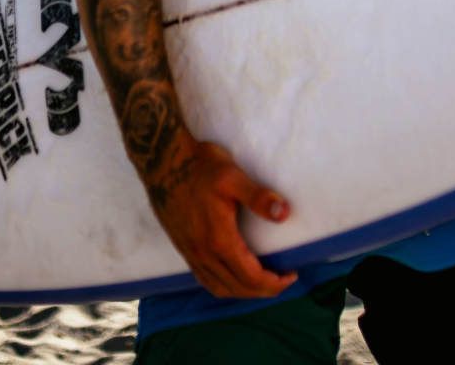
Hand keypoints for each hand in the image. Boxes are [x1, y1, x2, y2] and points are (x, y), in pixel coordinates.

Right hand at [146, 136, 296, 298]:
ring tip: (262, 282)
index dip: (274, 283)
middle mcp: (203, 253)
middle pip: (237, 287)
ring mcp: (190, 253)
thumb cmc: (200, 167)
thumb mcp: (233, 176)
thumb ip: (258, 197)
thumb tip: (285, 214)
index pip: (251, 277)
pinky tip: (232, 277)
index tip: (291, 275)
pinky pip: (205, 279)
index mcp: (218, 240)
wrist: (163, 162)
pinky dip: (224, 286)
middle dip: (264, 290)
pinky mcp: (183, 248)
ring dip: (244, 291)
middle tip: (283, 281)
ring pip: (219, 288)